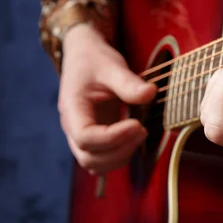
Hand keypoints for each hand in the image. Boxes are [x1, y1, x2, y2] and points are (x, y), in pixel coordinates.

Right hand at [58, 24, 156, 174]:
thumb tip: (151, 93)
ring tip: (141, 133)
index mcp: (72, 109)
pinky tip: (136, 138)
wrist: (85, 57)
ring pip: (95, 165)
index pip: (85, 138)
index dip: (113, 137)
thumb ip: (128, 82)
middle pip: (88, 158)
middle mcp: (72, 128)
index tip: (137, 124)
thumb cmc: (95, 60)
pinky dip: (121, 156)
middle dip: (119, 151)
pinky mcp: (95, 139)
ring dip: (121, 157)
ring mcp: (82, 136)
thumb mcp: (111, 65)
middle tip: (142, 130)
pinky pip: (103, 160)